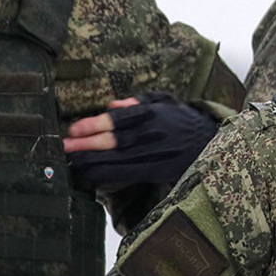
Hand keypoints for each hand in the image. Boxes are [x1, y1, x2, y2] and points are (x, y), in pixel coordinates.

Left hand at [64, 92, 218, 186]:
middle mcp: (151, 135)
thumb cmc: (184, 120)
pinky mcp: (156, 170)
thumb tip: (114, 105)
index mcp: (152, 114)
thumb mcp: (167, 101)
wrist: (212, 142)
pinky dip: (107, 174)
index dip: (94, 125)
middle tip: (63, 147)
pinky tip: (91, 174)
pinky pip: (127, 174)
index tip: (74, 129)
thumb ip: (140, 101)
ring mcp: (154, 155)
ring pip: (117, 159)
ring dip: (92, 162)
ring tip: (71, 162)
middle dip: (86, 145)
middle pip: (114, 141)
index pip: (118, 120)